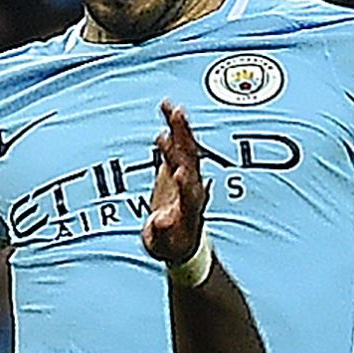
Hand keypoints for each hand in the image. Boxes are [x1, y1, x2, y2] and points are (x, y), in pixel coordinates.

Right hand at [142, 101, 209, 265]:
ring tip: (171, 107)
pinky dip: (174, 127)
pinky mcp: (181, 166)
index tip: (178, 172)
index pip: (190, 193)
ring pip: (187, 149)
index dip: (184, 184)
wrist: (183, 240)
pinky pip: (179, 144)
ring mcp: (189, 176)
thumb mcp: (162, 245)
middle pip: (191, 163)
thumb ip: (160, 232)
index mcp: (191, 209)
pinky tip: (167, 107)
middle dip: (183, 142)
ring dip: (180, 128)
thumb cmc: (171, 244)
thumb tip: (159, 220)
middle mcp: (194, 189)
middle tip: (177, 121)